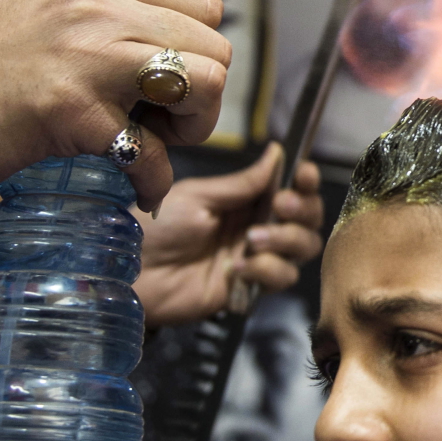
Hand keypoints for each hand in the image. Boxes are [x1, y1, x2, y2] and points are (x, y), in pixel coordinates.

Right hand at [0, 0, 230, 210]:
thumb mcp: (36, 2)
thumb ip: (97, 5)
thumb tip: (163, 24)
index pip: (201, 3)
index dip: (199, 50)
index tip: (169, 82)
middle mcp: (97, 5)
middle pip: (215, 46)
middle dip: (203, 94)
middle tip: (162, 123)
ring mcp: (88, 56)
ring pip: (209, 84)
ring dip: (193, 128)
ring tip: (152, 145)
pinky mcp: (74, 111)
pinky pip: (153, 154)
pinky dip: (154, 182)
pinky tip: (138, 189)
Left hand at [133, 143, 325, 326]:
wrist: (134, 273)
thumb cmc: (157, 229)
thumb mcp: (199, 197)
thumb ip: (243, 183)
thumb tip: (277, 153)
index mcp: (244, 201)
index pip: (290, 188)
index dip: (304, 182)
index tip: (303, 174)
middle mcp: (256, 227)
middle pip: (307, 219)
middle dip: (302, 210)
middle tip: (280, 206)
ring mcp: (256, 258)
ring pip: (302, 249)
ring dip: (285, 240)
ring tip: (252, 239)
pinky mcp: (250, 287)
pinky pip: (281, 278)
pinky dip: (266, 269)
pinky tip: (237, 267)